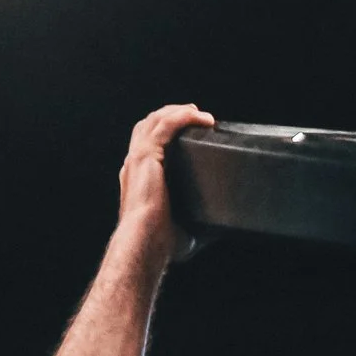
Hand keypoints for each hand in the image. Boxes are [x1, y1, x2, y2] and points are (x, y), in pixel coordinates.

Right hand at [114, 104, 215, 270]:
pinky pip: (166, 125)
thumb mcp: (184, 230)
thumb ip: (198, 225)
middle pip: (149, 125)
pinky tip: (202, 118)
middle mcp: (134, 165)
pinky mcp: (147, 155)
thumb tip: (221, 227)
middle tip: (196, 116)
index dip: (167, 134)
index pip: (147, 146)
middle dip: (171, 116)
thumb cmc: (160, 243)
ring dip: (179, 112)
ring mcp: (139, 158)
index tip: (190, 133)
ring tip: (199, 113)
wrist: (144, 242)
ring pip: (156, 120)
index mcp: (138, 179)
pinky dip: (184, 117)